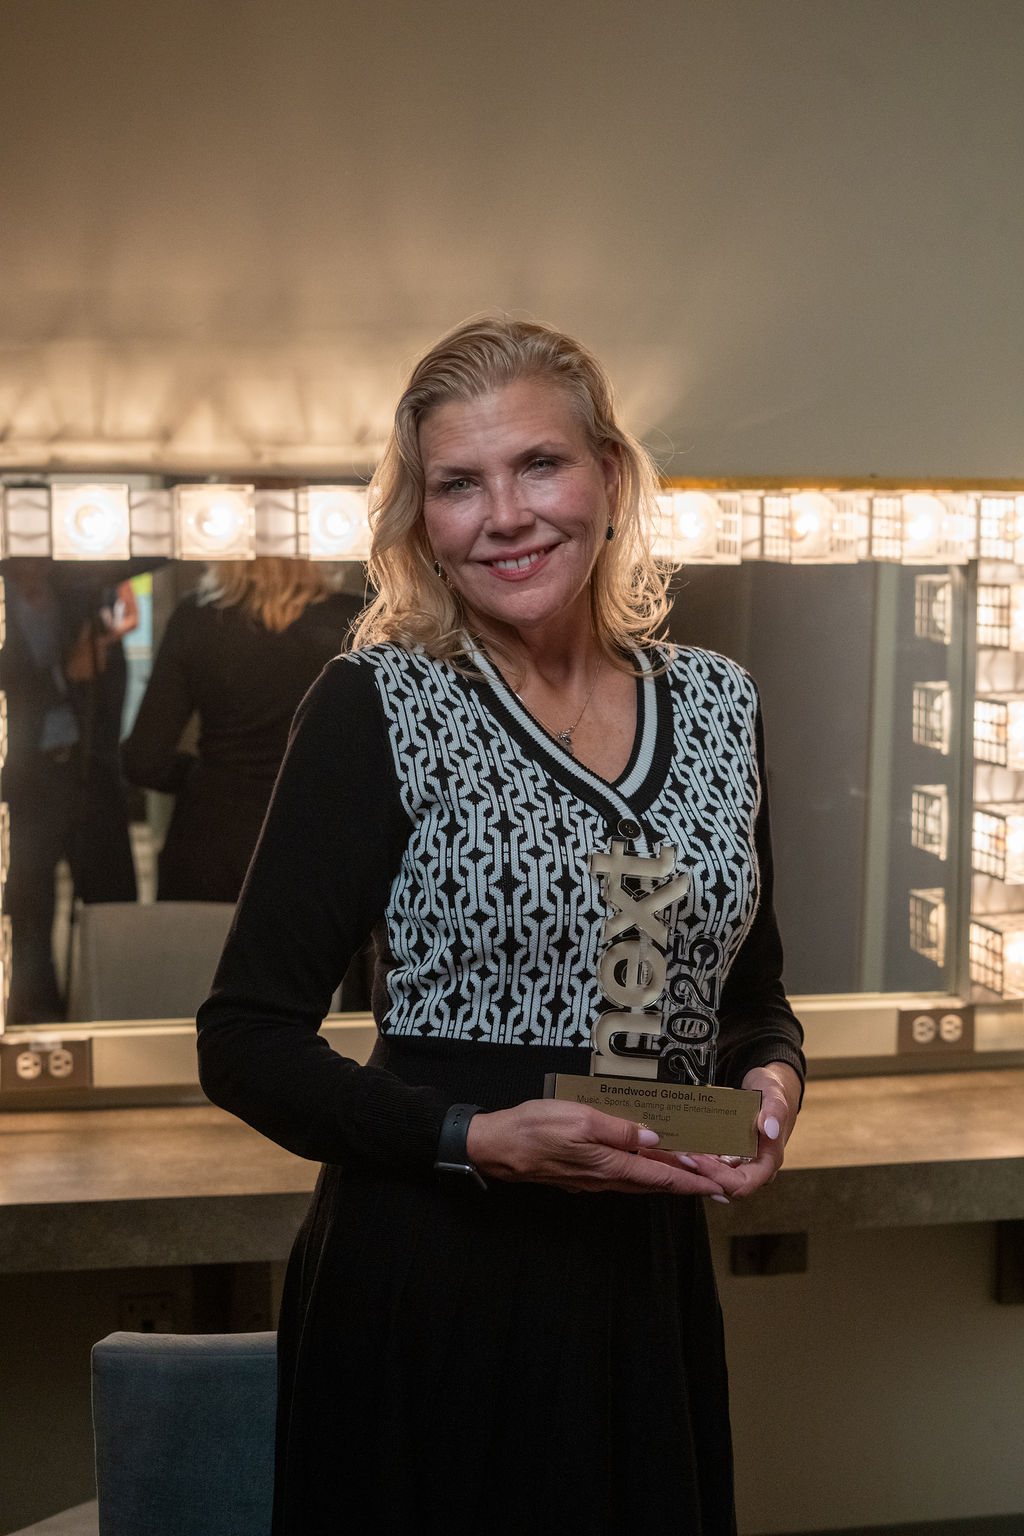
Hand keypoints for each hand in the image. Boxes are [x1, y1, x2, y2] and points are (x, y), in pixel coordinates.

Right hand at [465, 1098, 731, 1198]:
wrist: (497, 1147)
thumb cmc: (534, 1129)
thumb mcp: (579, 1118)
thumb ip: (617, 1128)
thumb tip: (653, 1137)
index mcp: (610, 1164)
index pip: (662, 1176)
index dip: (693, 1180)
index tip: (720, 1185)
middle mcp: (606, 1178)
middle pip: (656, 1183)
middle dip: (688, 1183)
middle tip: (716, 1181)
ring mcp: (593, 1178)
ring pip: (640, 1181)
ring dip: (668, 1179)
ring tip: (692, 1173)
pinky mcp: (582, 1174)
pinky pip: (623, 1176)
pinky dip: (645, 1172)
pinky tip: (647, 1163)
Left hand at [682, 1061, 801, 1202]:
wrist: (765, 1091)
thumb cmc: (771, 1094)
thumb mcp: (774, 1094)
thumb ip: (775, 1110)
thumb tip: (770, 1129)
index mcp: (768, 1162)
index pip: (742, 1184)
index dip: (718, 1177)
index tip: (699, 1159)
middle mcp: (754, 1169)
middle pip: (725, 1186)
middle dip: (702, 1174)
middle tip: (682, 1156)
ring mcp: (740, 1164)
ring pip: (715, 1178)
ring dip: (696, 1169)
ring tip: (678, 1153)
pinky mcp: (728, 1158)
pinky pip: (711, 1166)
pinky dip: (697, 1159)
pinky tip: (683, 1148)